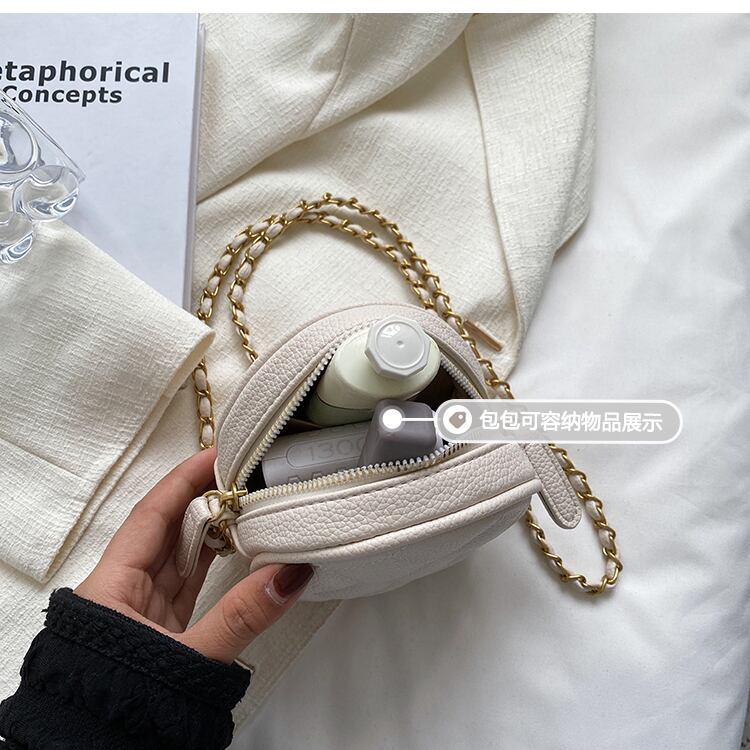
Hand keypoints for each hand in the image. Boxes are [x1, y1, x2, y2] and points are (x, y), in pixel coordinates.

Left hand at [75, 448, 312, 663]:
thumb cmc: (122, 706)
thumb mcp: (187, 657)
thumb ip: (241, 616)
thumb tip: (289, 574)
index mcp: (113, 585)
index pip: (152, 513)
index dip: (185, 479)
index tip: (218, 454)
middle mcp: (124, 591)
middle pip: (168, 530)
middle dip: (206, 502)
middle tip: (245, 477)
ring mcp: (142, 610)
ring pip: (181, 557)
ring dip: (213, 534)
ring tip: (249, 508)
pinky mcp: (159, 629)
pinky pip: (188, 583)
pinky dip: (213, 566)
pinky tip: (238, 552)